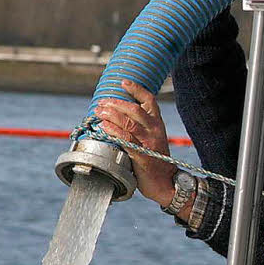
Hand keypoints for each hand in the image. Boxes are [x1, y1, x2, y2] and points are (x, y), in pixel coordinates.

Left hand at [94, 79, 177, 207]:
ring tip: (98, 112)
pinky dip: (113, 131)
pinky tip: (103, 127)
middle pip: (134, 110)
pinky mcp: (142, 156)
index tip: (123, 82)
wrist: (165, 182)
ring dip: (111, 115)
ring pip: (128, 123)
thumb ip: (139, 127)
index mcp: (158, 123)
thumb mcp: (151, 139)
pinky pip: (126, 140)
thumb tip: (116, 116)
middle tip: (101, 103)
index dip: (136, 89)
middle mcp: (155, 130)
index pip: (149, 100)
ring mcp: (149, 143)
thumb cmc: (154, 160)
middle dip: (115, 104)